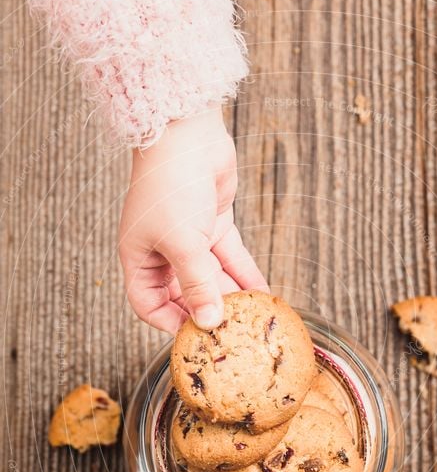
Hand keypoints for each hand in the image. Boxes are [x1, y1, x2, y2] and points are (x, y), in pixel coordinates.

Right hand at [118, 107, 267, 332]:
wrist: (187, 133)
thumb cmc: (171, 186)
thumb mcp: (183, 244)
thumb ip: (198, 286)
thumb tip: (209, 322)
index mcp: (139, 257)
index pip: (148, 304)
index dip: (169, 323)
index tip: (196, 338)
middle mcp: (162, 250)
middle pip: (184, 293)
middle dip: (208, 311)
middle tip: (233, 331)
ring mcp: (190, 237)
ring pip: (212, 277)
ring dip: (232, 295)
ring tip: (253, 315)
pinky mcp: (214, 224)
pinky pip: (231, 258)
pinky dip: (246, 274)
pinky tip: (263, 292)